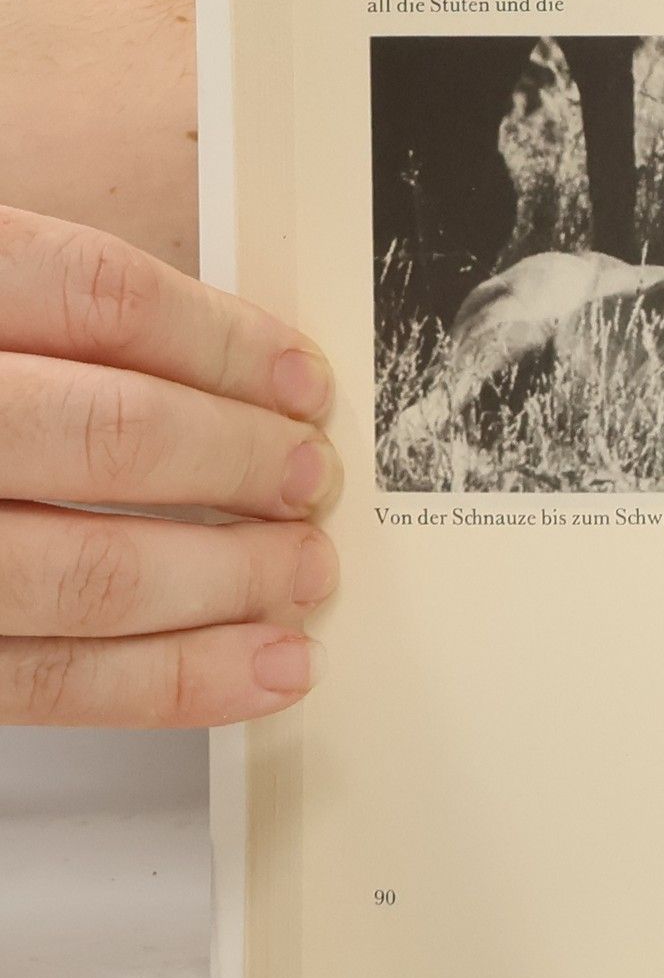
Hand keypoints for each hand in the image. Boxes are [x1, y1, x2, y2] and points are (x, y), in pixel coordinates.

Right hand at [0, 206, 339, 724]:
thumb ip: (43, 319)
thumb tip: (218, 359)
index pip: (93, 294)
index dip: (222, 340)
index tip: (300, 379)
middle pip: (104, 434)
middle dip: (236, 463)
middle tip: (309, 477)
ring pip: (83, 571)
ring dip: (225, 580)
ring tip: (303, 573)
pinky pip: (39, 681)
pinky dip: (166, 682)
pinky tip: (254, 670)